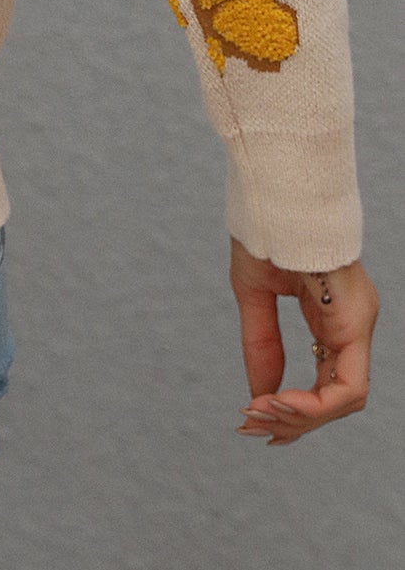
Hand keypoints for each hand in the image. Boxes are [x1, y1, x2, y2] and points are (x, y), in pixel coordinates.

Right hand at [231, 235, 377, 444]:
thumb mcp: (255, 293)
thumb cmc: (266, 228)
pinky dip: (314, 405)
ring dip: (301, 417)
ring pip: (345, 399)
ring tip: (260, 413)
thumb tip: (261, 397)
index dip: (293, 409)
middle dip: (294, 420)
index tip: (253, 416)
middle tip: (252, 425)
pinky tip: (277, 401)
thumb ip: (262, 343)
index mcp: (334, 317)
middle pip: (336, 398)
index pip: (326, 383)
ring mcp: (360, 323)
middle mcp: (354, 325)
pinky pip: (348, 386)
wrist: (276, 187)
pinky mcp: (357, 321)